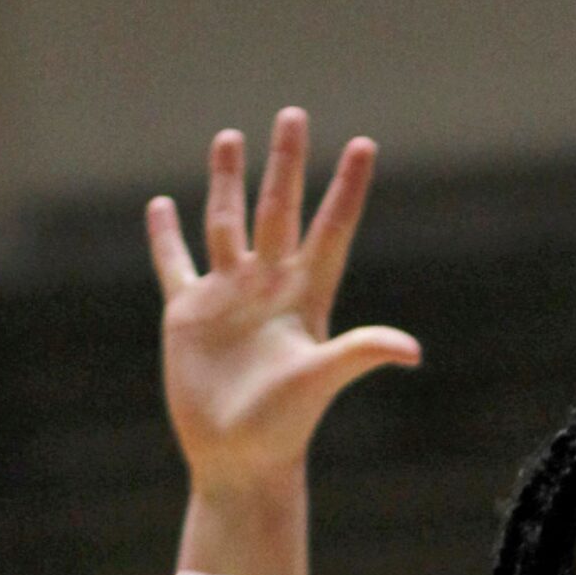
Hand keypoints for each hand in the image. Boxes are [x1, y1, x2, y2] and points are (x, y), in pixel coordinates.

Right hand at [149, 107, 419, 493]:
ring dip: (228, 182)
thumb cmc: (285, 426)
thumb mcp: (322, 380)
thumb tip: (412, 351)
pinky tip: (163, 206)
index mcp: (306, 298)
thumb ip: (362, 353)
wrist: (239, 459)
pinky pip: (175, 263)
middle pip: (279, 210)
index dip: (347, 190)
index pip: (331, 230)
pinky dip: (166, 236)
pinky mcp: (188, 314)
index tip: (365, 146)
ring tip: (230, 137)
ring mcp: (228, 298)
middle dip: (286, 165)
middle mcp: (268, 288)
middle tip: (294, 115)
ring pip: (227, 224)